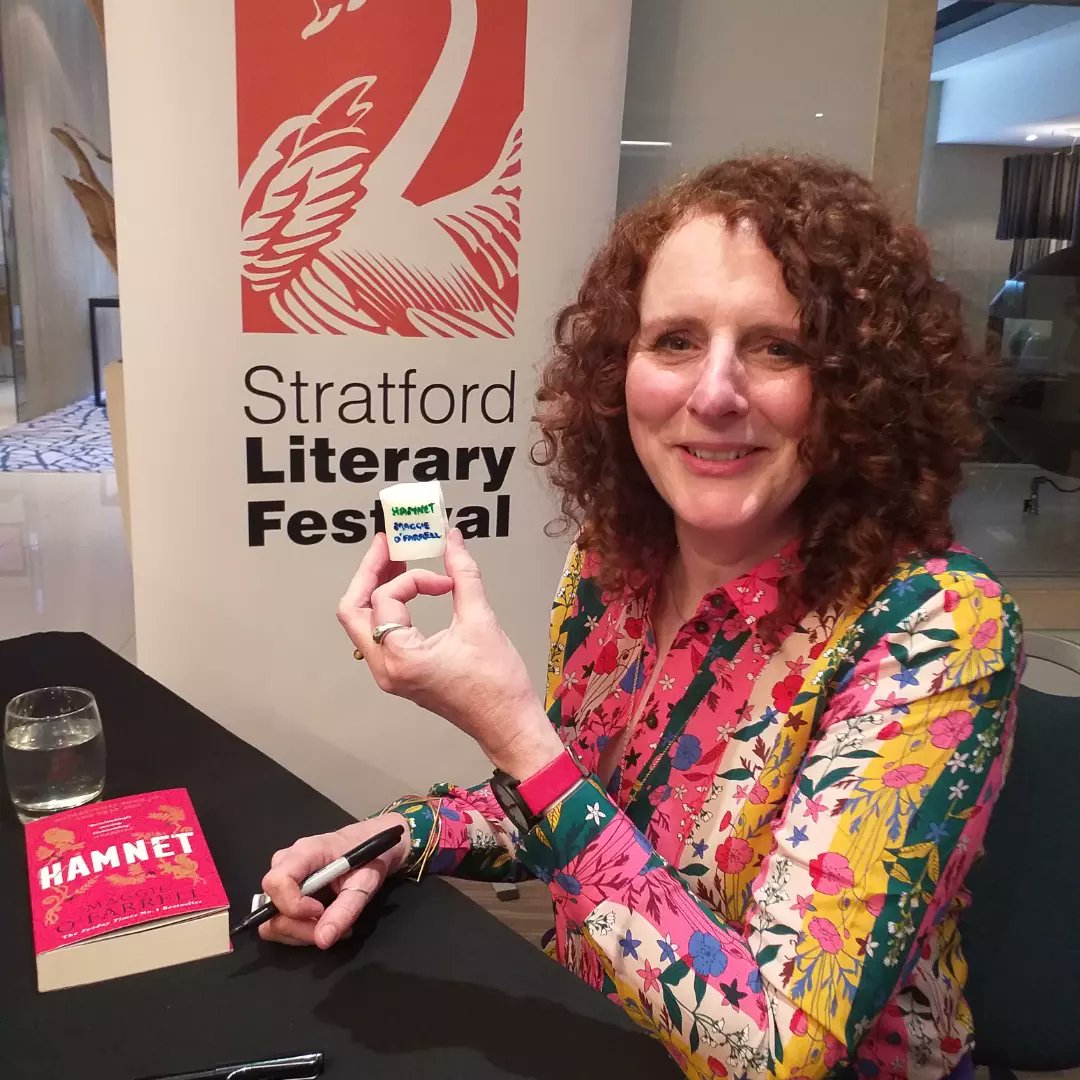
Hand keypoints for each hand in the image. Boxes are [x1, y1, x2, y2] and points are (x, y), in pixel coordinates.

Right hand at [258, 813, 410, 947]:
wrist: (373, 840)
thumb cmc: (371, 853)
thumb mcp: (366, 881)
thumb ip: (345, 910)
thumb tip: (322, 940)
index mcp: (304, 851)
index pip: (276, 882)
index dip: (293, 906)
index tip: (319, 913)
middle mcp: (286, 861)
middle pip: (270, 905)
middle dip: (298, 927)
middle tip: (330, 929)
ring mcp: (284, 874)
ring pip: (272, 917)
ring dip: (300, 931)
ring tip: (333, 926)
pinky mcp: (287, 888)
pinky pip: (279, 917)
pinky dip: (299, 929)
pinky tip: (325, 922)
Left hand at [337, 530, 562, 777]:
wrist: (507, 722)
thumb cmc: (496, 686)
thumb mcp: (481, 621)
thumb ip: (463, 574)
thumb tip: (453, 542)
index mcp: (399, 658)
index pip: (386, 598)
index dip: (415, 579)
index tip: (445, 581)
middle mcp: (386, 668)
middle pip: (352, 610)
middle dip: (369, 573)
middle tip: (386, 545)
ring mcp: (390, 673)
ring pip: (362, 623)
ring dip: (376, 589)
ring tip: (395, 561)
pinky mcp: (401, 673)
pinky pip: (379, 634)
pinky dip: (389, 608)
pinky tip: (408, 590)